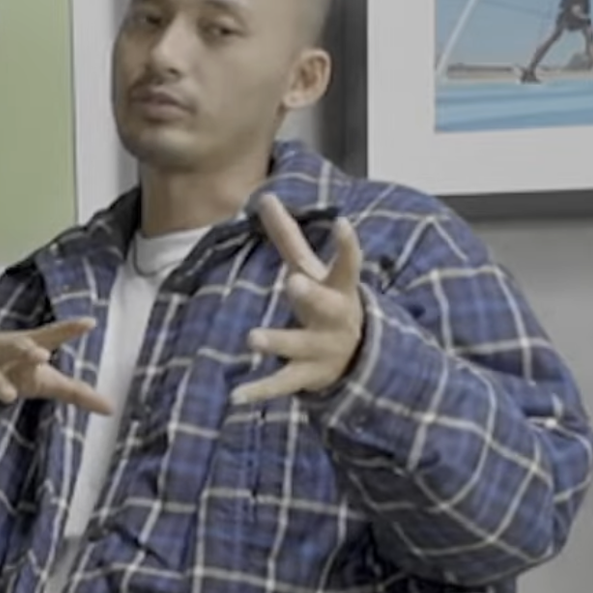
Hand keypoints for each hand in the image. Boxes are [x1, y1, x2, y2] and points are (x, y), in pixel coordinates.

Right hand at [0, 318, 112, 438]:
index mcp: (27, 346)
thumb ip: (76, 392)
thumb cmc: (13, 366)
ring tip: (10, 397)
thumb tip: (112, 408)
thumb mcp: (44, 378)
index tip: (89, 323)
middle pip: (16, 344)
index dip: (69, 329)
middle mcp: (3, 348)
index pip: (51, 335)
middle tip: (42, 355)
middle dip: (26, 348)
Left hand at [233, 193, 364, 405]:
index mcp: (337, 288)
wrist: (356, 359)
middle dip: (310, 294)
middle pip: (323, 303)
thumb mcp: (312, 269)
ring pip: (298, 344)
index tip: (344, 223)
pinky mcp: (305, 375)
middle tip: (294, 282)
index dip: (347, 245)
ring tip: (253, 338)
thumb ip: (287, 235)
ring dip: (277, 341)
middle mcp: (334, 318)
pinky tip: (236, 397)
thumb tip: (265, 195)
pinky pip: (281, 383)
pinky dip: (259, 391)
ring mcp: (320, 349)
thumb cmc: (328, 302)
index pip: (346, 263)